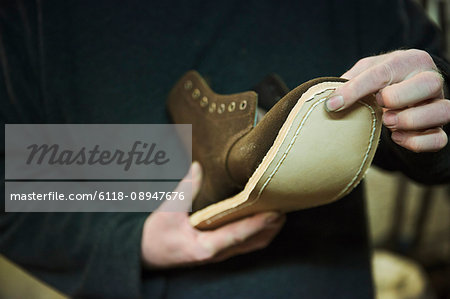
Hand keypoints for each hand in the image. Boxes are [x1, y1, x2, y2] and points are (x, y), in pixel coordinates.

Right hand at [141, 162, 284, 268]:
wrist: (145, 254)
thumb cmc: (156, 235)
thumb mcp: (168, 211)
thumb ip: (185, 188)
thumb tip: (198, 167)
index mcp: (206, 247)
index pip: (239, 235)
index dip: (258, 223)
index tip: (275, 212)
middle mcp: (217, 254)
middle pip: (252, 242)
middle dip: (271, 226)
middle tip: (285, 206)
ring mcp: (219, 254)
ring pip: (252, 245)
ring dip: (268, 231)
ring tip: (279, 212)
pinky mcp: (218, 251)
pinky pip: (245, 244)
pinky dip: (258, 233)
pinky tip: (263, 220)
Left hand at [325, 49, 449, 151]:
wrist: (400, 96)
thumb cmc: (380, 82)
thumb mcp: (364, 73)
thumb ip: (350, 81)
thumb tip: (330, 99)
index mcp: (409, 61)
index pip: (384, 72)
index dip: (355, 90)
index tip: (333, 104)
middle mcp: (430, 80)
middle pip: (430, 83)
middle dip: (399, 98)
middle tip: (379, 107)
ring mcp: (438, 104)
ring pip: (444, 111)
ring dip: (412, 120)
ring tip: (388, 122)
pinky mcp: (439, 128)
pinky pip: (440, 138)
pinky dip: (418, 142)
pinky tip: (397, 138)